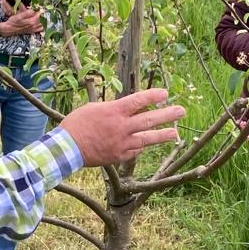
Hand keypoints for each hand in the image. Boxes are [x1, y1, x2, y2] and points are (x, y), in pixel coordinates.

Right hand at [0, 1, 43, 36]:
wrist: (9, 29)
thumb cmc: (13, 22)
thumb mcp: (18, 16)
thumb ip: (27, 13)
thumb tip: (33, 10)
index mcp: (31, 22)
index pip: (40, 15)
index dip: (42, 10)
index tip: (44, 6)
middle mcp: (33, 26)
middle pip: (43, 20)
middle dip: (45, 14)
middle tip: (46, 10)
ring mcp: (33, 29)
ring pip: (43, 25)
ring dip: (45, 20)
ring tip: (46, 15)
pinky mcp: (32, 31)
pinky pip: (40, 29)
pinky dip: (44, 26)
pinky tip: (44, 23)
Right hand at [61, 88, 185, 167]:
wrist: (67, 148)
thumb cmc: (76, 124)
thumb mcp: (94, 108)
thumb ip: (113, 108)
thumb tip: (128, 108)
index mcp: (114, 111)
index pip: (139, 100)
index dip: (153, 96)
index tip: (165, 93)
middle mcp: (121, 127)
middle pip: (149, 119)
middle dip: (167, 115)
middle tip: (181, 111)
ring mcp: (121, 143)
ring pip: (147, 139)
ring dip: (163, 135)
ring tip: (175, 133)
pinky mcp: (119, 156)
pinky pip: (135, 151)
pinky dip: (141, 146)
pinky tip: (146, 144)